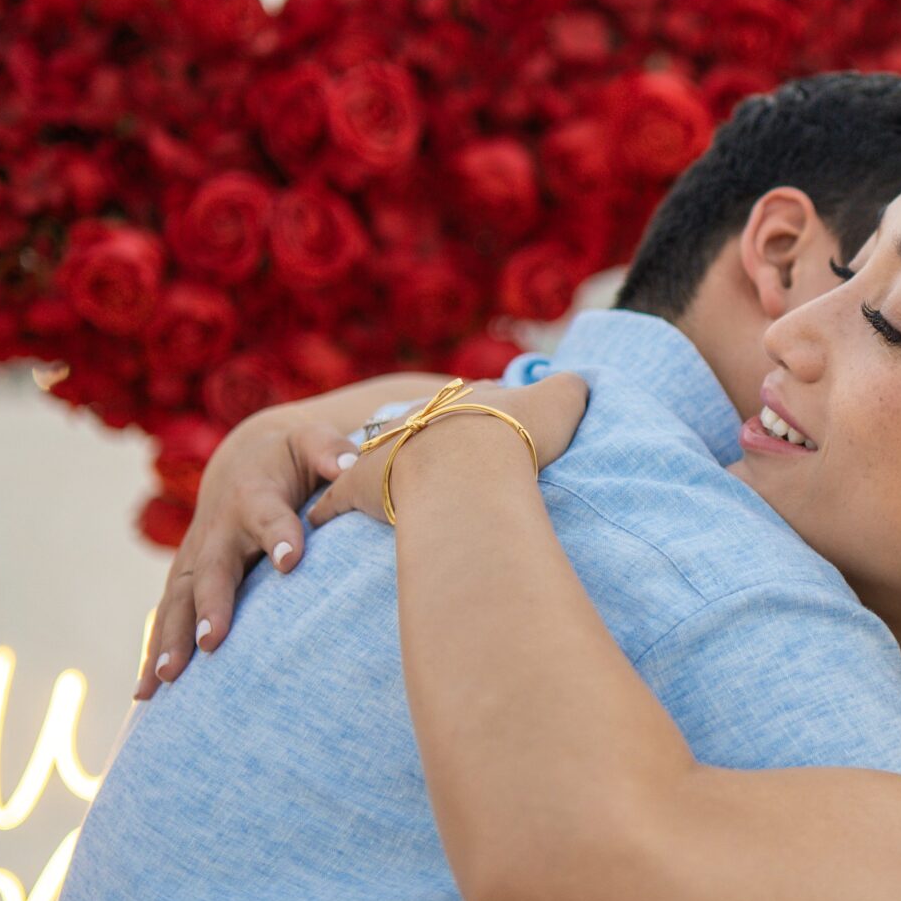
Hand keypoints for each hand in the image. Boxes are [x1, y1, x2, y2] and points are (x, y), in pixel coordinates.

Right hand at [135, 396, 361, 694]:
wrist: (242, 463)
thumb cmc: (288, 460)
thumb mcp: (311, 443)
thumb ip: (331, 451)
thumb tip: (353, 466)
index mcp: (254, 497)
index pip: (268, 515)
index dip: (281, 534)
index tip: (293, 560)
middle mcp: (218, 531)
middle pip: (213, 570)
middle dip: (212, 605)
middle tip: (213, 641)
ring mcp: (196, 559)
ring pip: (179, 600)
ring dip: (171, 638)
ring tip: (167, 679)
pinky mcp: (186, 581)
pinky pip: (166, 618)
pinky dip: (154, 653)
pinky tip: (147, 694)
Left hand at [308, 374, 588, 530]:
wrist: (470, 465)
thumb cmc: (515, 435)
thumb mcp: (560, 400)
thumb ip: (569, 387)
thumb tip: (580, 379)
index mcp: (464, 400)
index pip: (470, 403)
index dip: (480, 417)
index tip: (486, 432)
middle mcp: (421, 419)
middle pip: (420, 428)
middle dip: (424, 441)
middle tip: (431, 463)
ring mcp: (387, 449)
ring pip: (374, 455)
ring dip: (375, 468)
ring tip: (378, 486)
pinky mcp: (361, 484)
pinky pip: (337, 497)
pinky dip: (329, 507)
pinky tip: (319, 520)